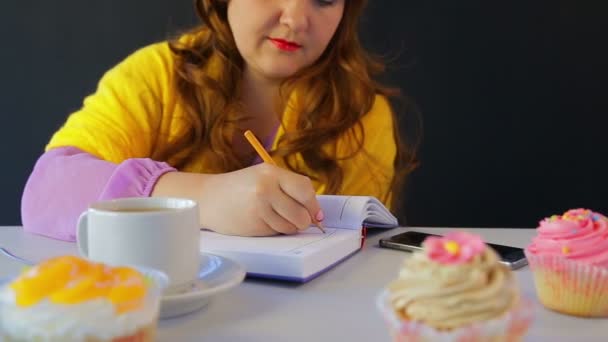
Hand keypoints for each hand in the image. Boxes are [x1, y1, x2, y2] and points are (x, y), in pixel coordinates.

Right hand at [198, 163, 322, 235]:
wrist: (208, 198)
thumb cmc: (241, 187)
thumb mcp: (263, 177)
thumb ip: (289, 189)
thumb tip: (317, 215)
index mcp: (271, 173)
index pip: (305, 190)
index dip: (313, 205)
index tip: (315, 214)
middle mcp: (266, 189)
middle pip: (302, 213)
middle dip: (303, 221)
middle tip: (297, 219)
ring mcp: (259, 208)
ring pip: (290, 226)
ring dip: (287, 226)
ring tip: (272, 216)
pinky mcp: (253, 225)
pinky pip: (276, 232)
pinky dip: (273, 230)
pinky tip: (260, 221)